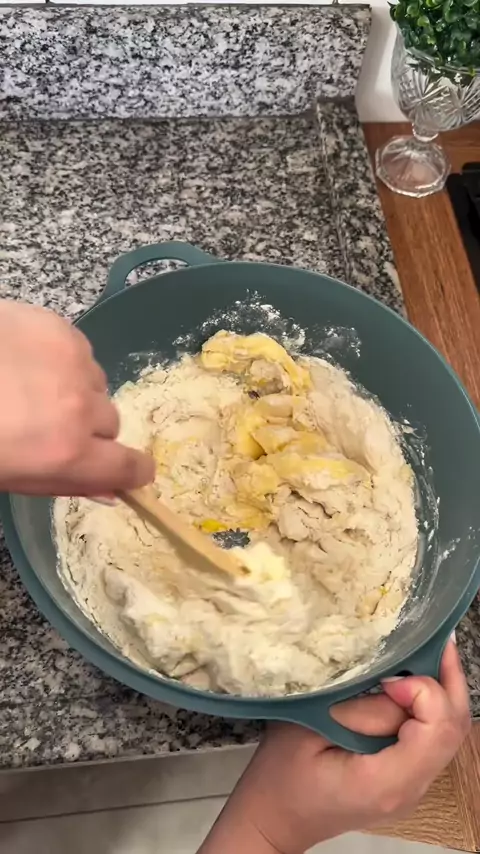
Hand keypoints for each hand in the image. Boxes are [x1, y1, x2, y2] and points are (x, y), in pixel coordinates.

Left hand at [0, 300, 153, 495]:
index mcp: (65, 452)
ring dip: (74, 390)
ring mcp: (72, 362)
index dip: (133, 471)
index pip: (128, 467)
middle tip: (46, 424)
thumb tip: (110, 492)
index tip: (132, 471)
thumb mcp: (8, 475)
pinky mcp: (60, 327)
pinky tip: (24, 361)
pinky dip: (60, 360)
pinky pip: (79, 352)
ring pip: (95, 384)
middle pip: (110, 423)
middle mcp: (80, 407)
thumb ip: (62, 482)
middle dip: (87, 428)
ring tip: (29, 387)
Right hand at [199, 642, 469, 853]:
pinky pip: (431, 737)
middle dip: (447, 677)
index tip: (388, 677)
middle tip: (432, 637)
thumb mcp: (307, 730)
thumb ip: (359, 709)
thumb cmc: (280, 774)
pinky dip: (428, 704)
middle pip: (454, 728)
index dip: (424, 690)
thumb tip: (396, 682)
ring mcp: (412, 785)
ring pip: (448, 731)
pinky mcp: (405, 776)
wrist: (274, 817)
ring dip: (440, 688)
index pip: (437, 729)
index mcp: (386, 782)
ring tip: (422, 648)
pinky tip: (408, 678)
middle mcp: (410, 788)